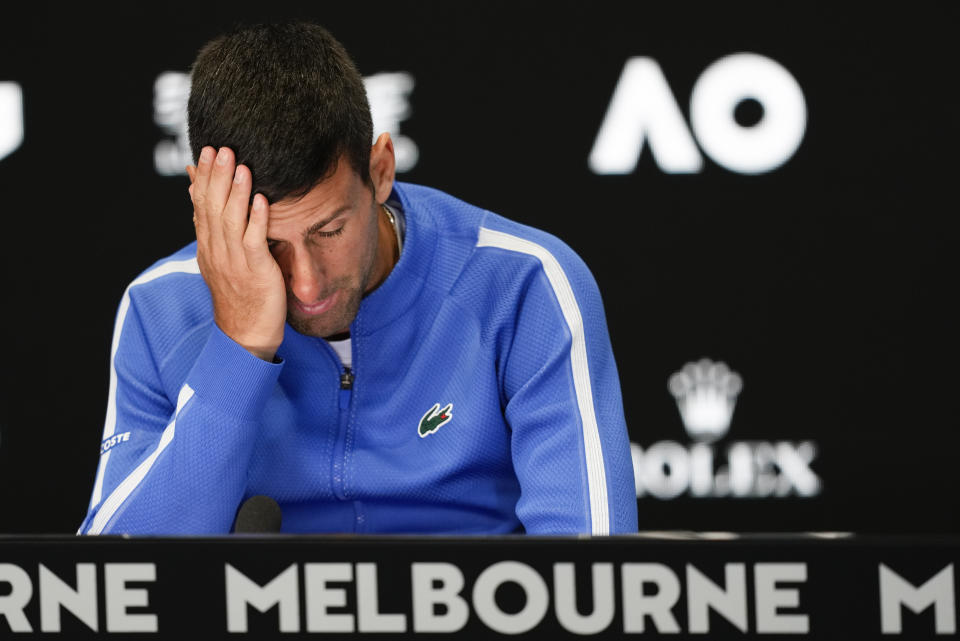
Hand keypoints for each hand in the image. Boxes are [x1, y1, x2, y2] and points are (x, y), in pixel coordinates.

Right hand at [187, 146, 285, 360]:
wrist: (244, 335)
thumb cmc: (239, 295)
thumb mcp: (221, 259)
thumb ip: (213, 228)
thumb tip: (199, 196)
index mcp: (208, 246)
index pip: (201, 205)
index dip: (204, 177)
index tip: (207, 151)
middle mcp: (217, 251)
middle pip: (213, 208)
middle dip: (217, 177)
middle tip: (222, 148)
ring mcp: (234, 262)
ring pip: (231, 221)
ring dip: (236, 192)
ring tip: (241, 166)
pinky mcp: (255, 272)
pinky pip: (254, 243)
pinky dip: (257, 220)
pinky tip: (261, 201)